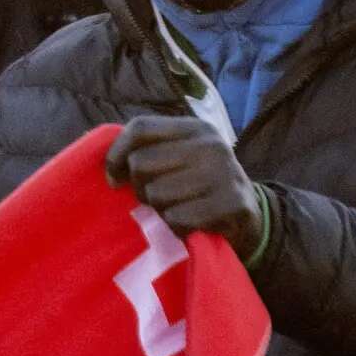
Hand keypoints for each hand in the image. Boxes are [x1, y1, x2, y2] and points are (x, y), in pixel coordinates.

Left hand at [105, 115, 263, 257]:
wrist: (247, 216)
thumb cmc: (199, 186)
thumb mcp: (178, 158)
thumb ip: (147, 151)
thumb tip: (108, 166)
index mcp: (194, 128)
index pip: (140, 128)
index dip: (116, 154)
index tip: (113, 178)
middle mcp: (210, 144)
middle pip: (141, 163)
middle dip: (141, 188)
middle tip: (158, 198)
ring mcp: (224, 172)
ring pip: (156, 194)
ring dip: (160, 211)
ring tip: (179, 210)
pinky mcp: (232, 202)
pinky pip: (178, 217)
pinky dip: (177, 227)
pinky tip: (191, 225)